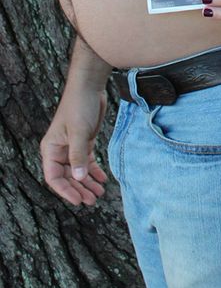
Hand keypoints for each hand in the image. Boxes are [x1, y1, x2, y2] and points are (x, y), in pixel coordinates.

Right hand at [40, 83, 107, 206]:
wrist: (89, 87)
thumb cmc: (79, 106)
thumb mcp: (79, 133)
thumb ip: (78, 156)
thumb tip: (79, 179)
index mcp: (51, 149)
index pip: (54, 178)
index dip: (66, 191)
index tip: (79, 200)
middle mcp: (59, 150)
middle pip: (67, 177)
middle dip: (79, 189)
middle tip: (93, 200)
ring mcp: (72, 146)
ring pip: (78, 171)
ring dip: (88, 182)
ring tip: (100, 193)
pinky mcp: (84, 141)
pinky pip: (87, 161)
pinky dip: (94, 171)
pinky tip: (103, 179)